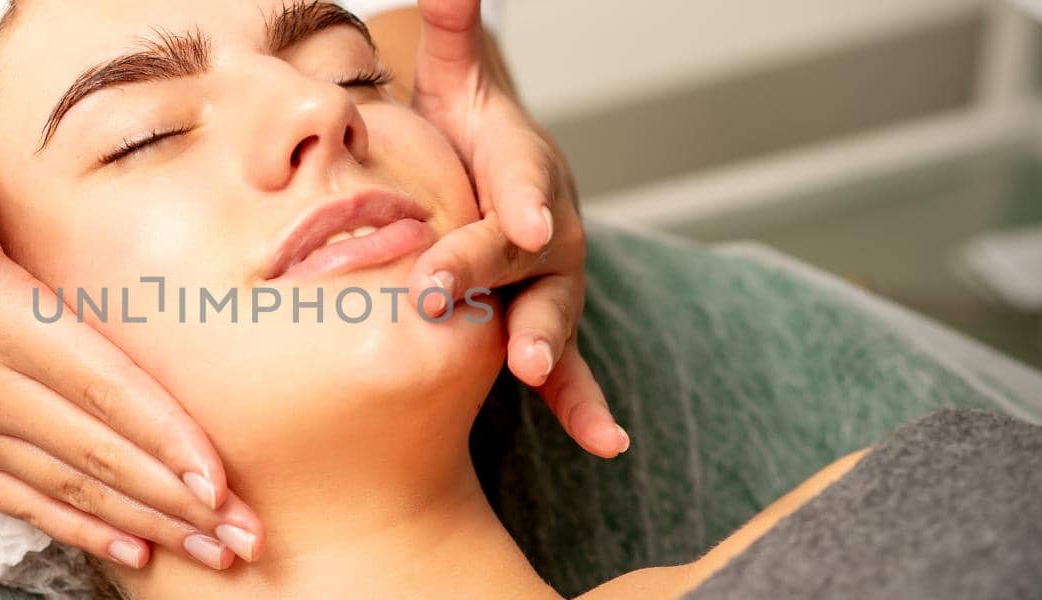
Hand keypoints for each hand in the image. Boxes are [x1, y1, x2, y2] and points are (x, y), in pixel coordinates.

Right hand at [0, 139, 260, 568]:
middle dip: (179, 499)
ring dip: (150, 525)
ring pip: (74, 490)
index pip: (98, 387)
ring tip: (217, 554)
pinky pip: (28, 505)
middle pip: (100, 454)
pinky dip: (83, 531)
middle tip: (248, 537)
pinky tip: (136, 554)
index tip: (216, 479)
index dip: (160, 435)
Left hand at [404, 0, 627, 457]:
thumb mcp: (454, 81)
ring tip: (532, 372)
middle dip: (485, 271)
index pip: (521, 177)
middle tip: (437, 295)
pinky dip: (586, 405)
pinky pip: (573, 369)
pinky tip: (605, 443)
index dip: (523, 198)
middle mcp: (549, 225)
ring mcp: (553, 281)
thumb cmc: (463, 136)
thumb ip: (455, 33)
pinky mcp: (546, 325)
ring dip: (547, 343)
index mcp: (521, 165)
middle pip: (523, 249)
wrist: (493, 184)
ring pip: (553, 311)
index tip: (523, 222)